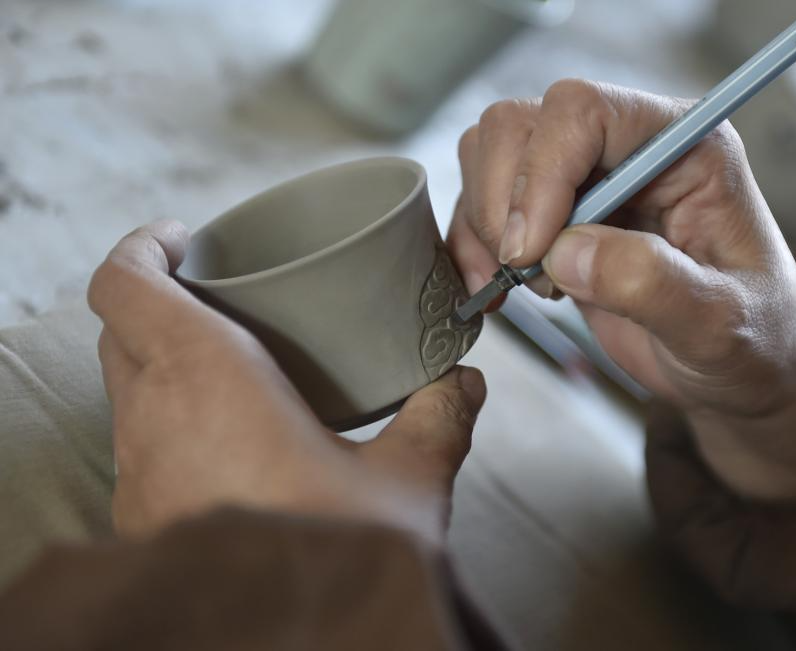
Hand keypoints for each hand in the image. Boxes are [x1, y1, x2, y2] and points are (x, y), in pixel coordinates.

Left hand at [89, 221, 485, 542]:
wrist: (289, 648)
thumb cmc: (337, 556)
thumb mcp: (407, 484)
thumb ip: (438, 420)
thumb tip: (464, 384)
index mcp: (206, 382)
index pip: (126, 284)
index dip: (144, 246)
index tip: (185, 237)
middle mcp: (152, 424)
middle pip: (123, 333)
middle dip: (162, 300)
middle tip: (224, 294)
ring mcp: (139, 480)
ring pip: (129, 394)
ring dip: (165, 364)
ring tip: (236, 367)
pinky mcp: (146, 524)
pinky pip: (144, 448)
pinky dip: (173, 422)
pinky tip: (236, 444)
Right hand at [449, 80, 795, 499]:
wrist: (736, 370)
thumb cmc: (749, 342)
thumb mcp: (719, 326)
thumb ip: (652, 284)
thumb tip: (565, 252)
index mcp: (685, 146)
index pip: (586, 111)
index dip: (542, 174)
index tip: (530, 254)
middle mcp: (632, 145)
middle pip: (523, 123)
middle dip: (504, 202)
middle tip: (524, 275)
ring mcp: (589, 173)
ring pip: (493, 151)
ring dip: (486, 221)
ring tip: (525, 284)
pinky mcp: (556, 209)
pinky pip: (484, 196)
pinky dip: (473, 242)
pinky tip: (501, 288)